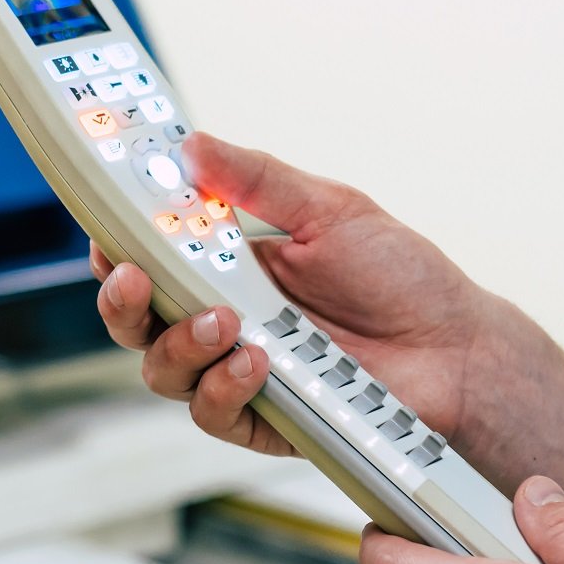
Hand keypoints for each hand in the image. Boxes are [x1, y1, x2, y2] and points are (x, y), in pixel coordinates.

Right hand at [93, 136, 503, 454]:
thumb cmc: (402, 278)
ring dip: (177, 344)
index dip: (116, 246)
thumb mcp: (329, 208)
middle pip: (137, 318)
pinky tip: (256, 362)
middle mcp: (223, 316)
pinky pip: (212, 412)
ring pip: (163, 370)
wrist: (456, 348)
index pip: (148, 255)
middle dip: (120, 300)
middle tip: (134, 278)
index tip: (107, 229)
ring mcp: (238, 369)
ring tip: (223, 321)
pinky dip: (223, 386)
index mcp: (228, 263)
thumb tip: (192, 145)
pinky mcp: (262, 417)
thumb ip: (257, 179)